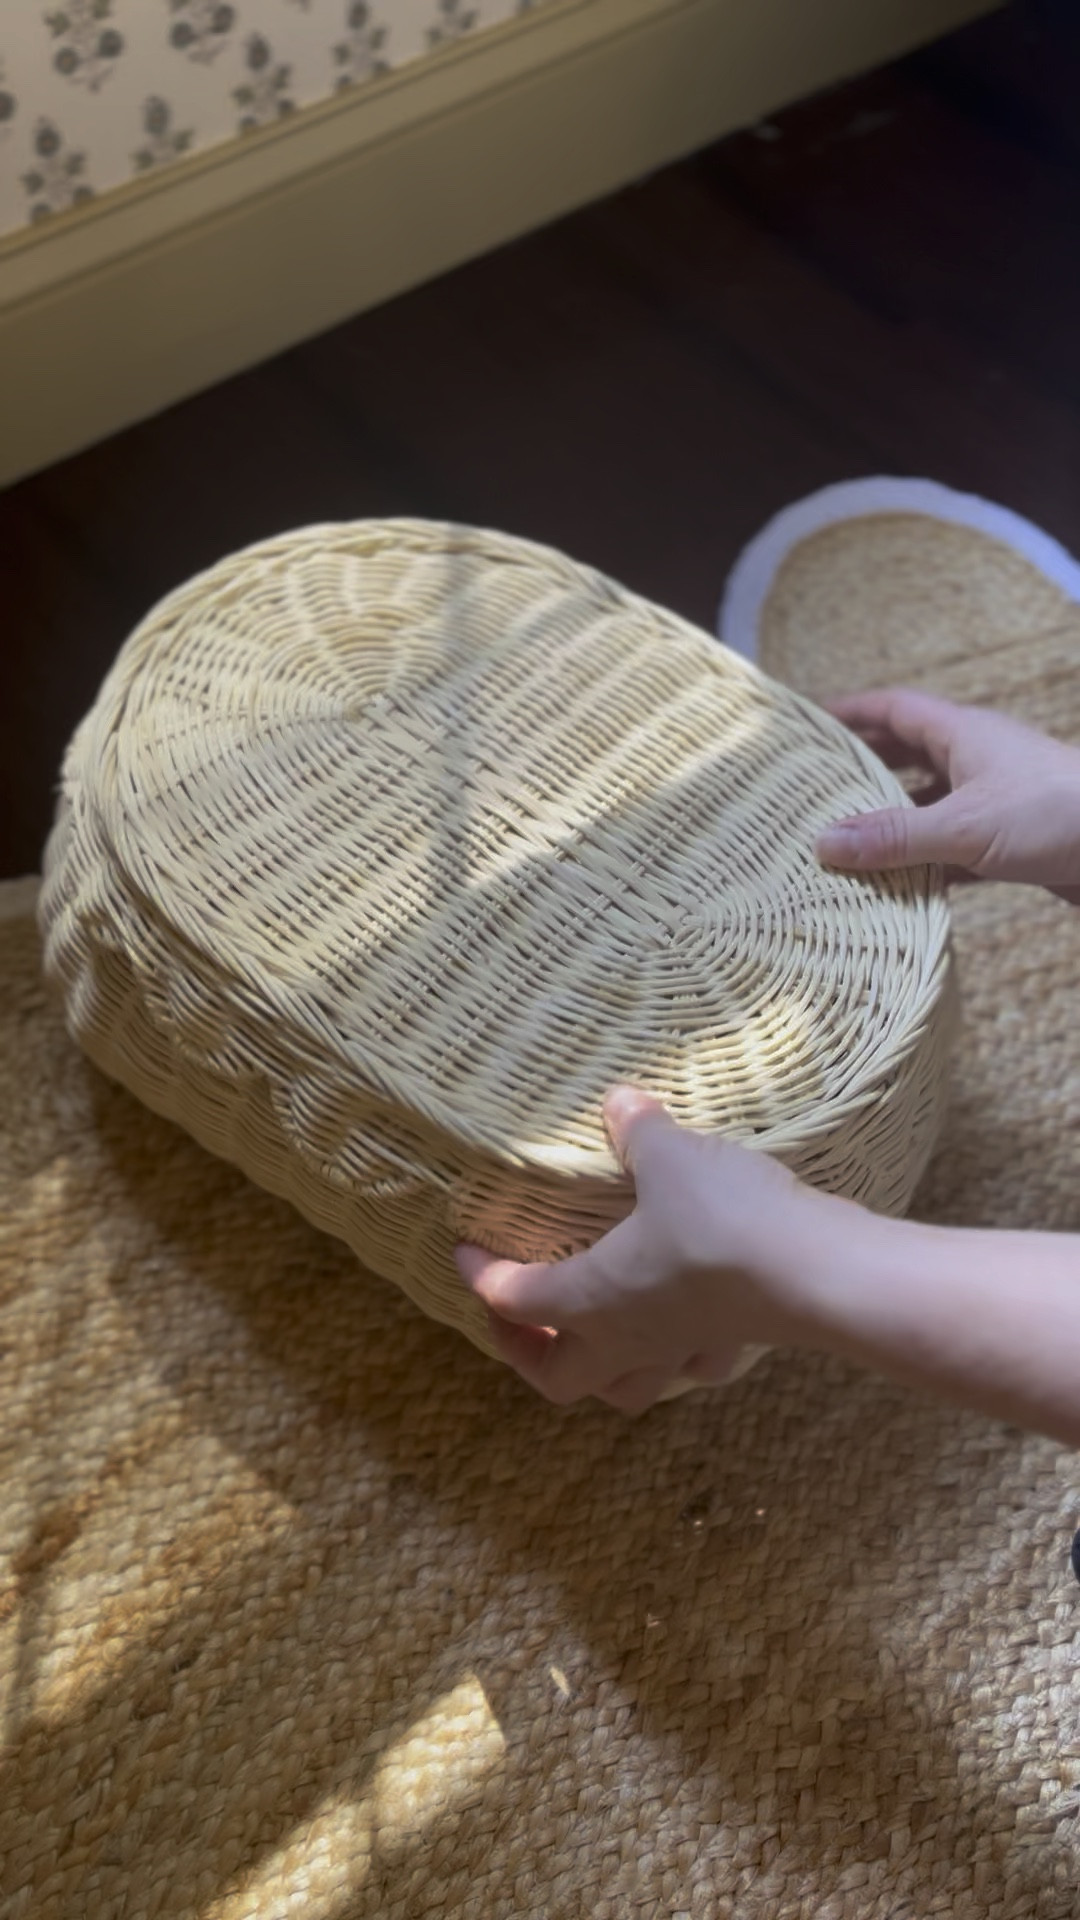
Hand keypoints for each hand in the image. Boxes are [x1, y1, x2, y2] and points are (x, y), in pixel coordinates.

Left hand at [455, 1087, 825, 1413]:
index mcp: (593, 1297)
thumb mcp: (670, 1157)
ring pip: (625, 1389)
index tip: (464, 1250)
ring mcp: (682, 1352)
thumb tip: (619, 1101)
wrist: (817, 1272)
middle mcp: (628, 1339)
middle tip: (519, 1319)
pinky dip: (674, 1355)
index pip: (513, 1300)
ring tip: (592, 1332)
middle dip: (528, 1355)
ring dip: (599, 1369)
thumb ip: (637, 1131)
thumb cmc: (722, 1220)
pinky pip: (690, 1367)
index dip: (480, 1276)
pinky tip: (680, 1325)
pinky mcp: (732, 1347)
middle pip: (559, 1380)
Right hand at [817, 689, 1079, 901]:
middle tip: (819, 783)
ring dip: (894, 816)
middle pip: (910, 752)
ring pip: (932, 800)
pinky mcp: (1014, 838)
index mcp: (964, 735)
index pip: (896, 709)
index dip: (853, 712)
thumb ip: (894, 837)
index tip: (813, 722)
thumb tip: (824, 842)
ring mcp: (998, 798)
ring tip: (847, 836)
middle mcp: (979, 759)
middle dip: (865, 765)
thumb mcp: (963, 827)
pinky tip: (902, 880)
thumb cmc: (1057, 815)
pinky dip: (926, 858)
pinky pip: (956, 843)